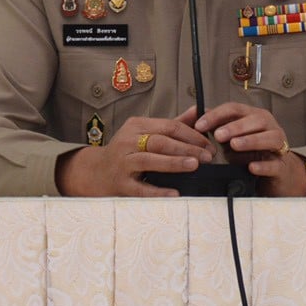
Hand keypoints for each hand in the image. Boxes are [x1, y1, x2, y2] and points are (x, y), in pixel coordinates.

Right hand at [55, 109, 214, 196]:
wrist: (96, 173)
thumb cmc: (127, 151)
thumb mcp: (146, 133)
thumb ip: (173, 124)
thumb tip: (198, 112)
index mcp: (136, 126)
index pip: (168, 126)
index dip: (191, 135)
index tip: (208, 144)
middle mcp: (127, 141)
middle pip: (161, 141)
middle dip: (187, 147)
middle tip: (208, 156)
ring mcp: (122, 162)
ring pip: (150, 159)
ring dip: (174, 162)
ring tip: (194, 165)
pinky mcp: (120, 184)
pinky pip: (141, 188)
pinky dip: (158, 190)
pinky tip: (175, 193)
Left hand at [194, 102, 305, 196]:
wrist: (276, 175)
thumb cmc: (252, 153)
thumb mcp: (232, 138)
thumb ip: (217, 127)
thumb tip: (195, 114)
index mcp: (254, 117)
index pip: (235, 109)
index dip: (217, 115)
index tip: (200, 125)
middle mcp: (268, 127)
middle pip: (256, 120)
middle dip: (235, 126)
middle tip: (218, 135)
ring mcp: (278, 146)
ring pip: (270, 138)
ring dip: (251, 140)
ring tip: (234, 145)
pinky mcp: (281, 167)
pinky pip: (275, 164)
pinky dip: (263, 165)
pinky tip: (251, 166)